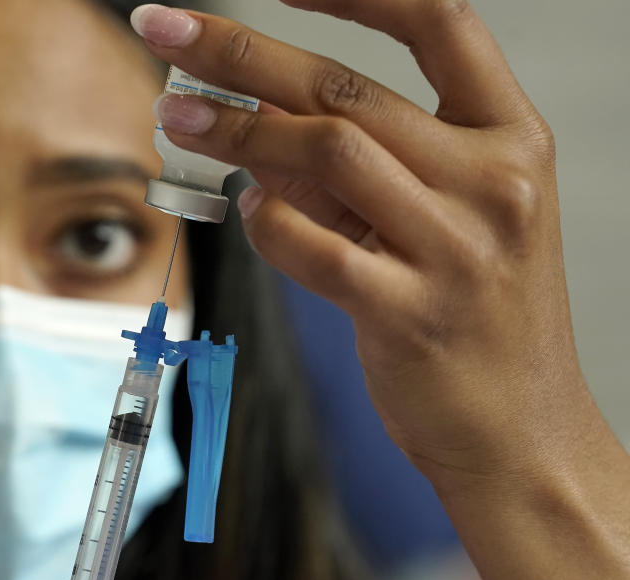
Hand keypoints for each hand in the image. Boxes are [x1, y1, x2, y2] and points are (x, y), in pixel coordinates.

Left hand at [131, 1, 594, 487]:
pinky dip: (264, 222)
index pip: (439, 22)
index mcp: (511, 140)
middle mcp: (492, 182)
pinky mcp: (409, 314)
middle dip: (241, 53)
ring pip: (323, 154)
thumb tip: (261, 120)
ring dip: (234, 131)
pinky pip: (310, 247)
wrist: (519, 431)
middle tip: (168, 31)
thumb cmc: (478, 317)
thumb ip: (364, 168)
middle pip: (346, 89)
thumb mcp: (445, 221)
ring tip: (175, 117)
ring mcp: (456, 249)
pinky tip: (244, 212)